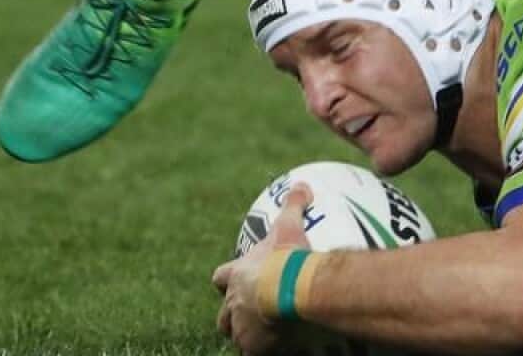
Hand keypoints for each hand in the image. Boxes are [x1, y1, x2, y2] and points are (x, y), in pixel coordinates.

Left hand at [214, 183, 313, 355]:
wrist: (292, 290)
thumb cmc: (287, 259)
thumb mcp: (290, 226)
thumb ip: (294, 205)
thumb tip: (301, 185)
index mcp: (237, 276)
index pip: (220, 278)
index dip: (227, 279)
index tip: (233, 280)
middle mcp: (234, 304)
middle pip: (222, 315)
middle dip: (231, 315)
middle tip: (245, 314)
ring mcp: (243, 328)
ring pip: (235, 336)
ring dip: (245, 335)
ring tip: (261, 335)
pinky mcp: (256, 347)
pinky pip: (254, 354)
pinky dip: (263, 351)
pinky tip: (277, 349)